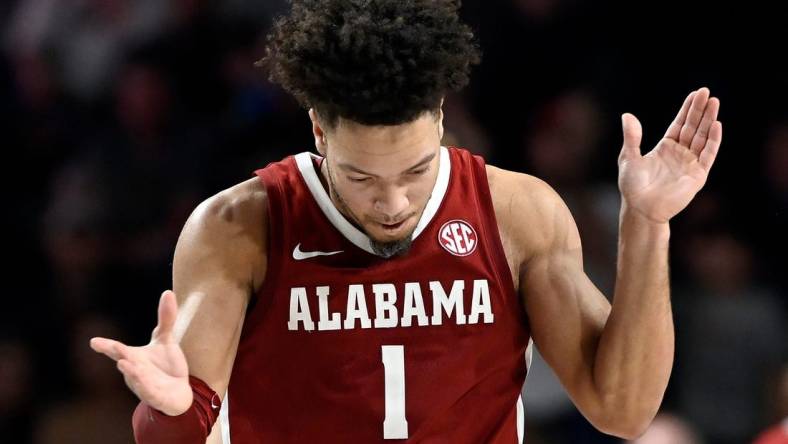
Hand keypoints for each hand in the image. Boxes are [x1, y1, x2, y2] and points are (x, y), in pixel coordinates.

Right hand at [90, 290, 191, 415]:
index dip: (106, 346)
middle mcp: (135, 371)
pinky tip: (146, 382)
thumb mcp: (166, 339)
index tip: (93, 341)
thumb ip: (166, 318)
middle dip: (119, 355)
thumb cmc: (166, 365)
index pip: (118, 350)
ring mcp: (144, 384)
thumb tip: (168, 291)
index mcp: (133, 357)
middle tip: (114, 348)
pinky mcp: (156, 396)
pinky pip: (150, 393)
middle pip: (125, 361)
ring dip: (131, 372)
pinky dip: (147, 388)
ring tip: (124, 364)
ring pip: (136, 378)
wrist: (177, 391)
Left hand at [617, 87, 721, 222]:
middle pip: (693, 127)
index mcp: (665, 147)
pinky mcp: (697, 175)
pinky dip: (713, 141)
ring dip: (709, 121)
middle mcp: (680, 153)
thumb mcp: (629, 157)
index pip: (680, 124)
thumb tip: (627, 115)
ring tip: (714, 103)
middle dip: (700, 110)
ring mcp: (690, 163)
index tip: (695, 93)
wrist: (641, 208)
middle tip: (706, 92)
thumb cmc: (632, 186)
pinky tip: (716, 126)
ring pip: (702, 138)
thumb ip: (631, 137)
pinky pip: (708, 155)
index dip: (687, 109)